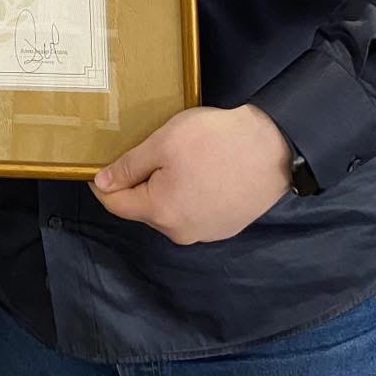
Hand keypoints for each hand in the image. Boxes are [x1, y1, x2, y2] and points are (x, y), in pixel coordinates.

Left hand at [90, 105, 292, 244]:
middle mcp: (180, 232)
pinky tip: (200, 170)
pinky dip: (188, 193)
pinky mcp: (225, 226)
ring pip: (169, 210)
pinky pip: (193, 211)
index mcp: (160, 213)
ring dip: (164, 187)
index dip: (104, 183)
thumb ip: (129, 167)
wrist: (273, 149)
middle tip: (149, 149)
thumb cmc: (215, 142)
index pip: (116, 204)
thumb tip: (102, 185)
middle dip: (138, 182)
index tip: (102, 163)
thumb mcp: (163, 144)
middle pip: (143, 208)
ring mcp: (206, 233)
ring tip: (178, 157)